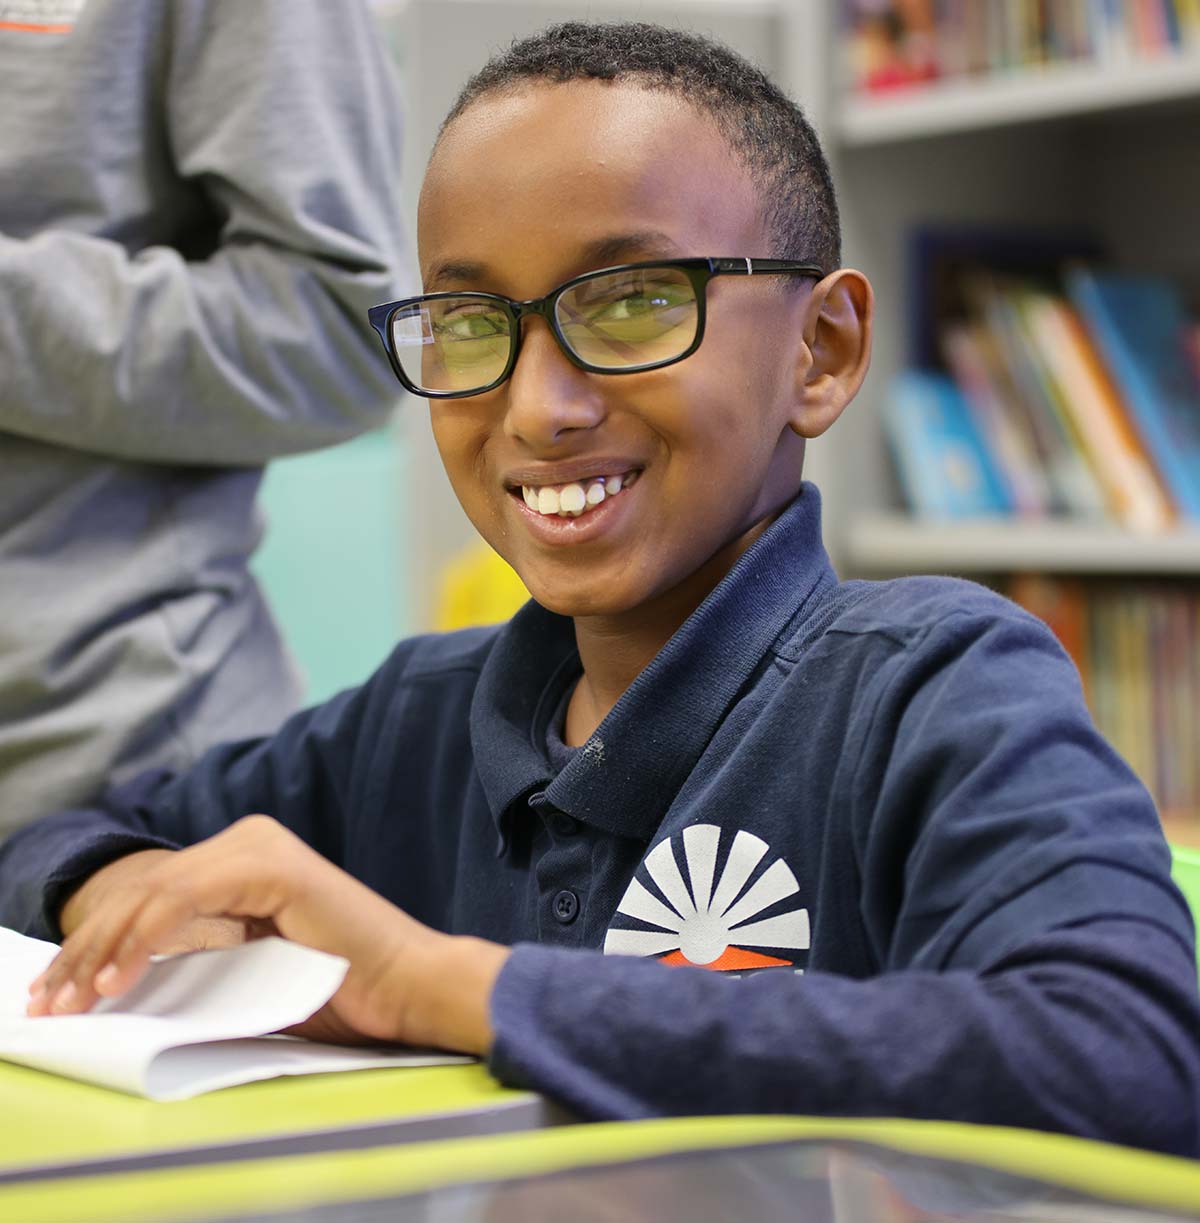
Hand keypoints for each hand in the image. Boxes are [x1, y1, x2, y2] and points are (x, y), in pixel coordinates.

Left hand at [27, 816, 508, 1053]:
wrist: (407, 985)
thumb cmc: (338, 989)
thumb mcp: (246, 971)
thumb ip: (196, 956)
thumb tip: (118, 977)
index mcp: (244, 859)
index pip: (148, 897)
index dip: (93, 945)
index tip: (56, 994)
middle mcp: (249, 840)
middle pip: (142, 890)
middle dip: (85, 949)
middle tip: (48, 1002)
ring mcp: (261, 847)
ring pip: (154, 891)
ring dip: (102, 947)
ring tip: (72, 997)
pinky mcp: (272, 866)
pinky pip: (188, 896)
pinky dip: (146, 935)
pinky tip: (120, 974)